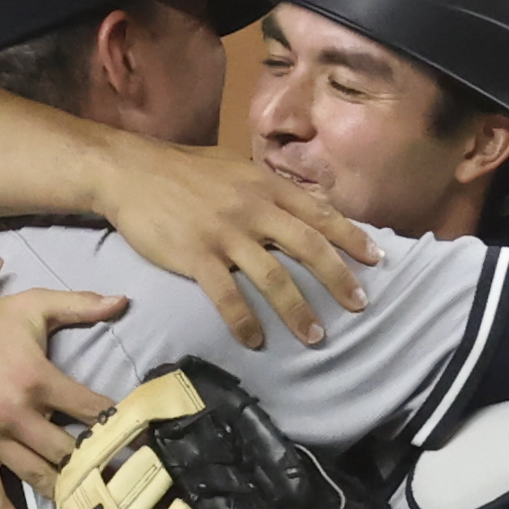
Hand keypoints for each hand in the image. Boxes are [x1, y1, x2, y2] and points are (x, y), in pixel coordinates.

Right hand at [0, 290, 127, 508]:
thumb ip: (80, 304)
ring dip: (68, 494)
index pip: (92, 410)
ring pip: (39, 476)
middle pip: (70, 451)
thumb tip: (123, 301)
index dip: (121, 425)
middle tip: (127, 482)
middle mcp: (17, 414)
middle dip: (101, 466)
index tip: (143, 439)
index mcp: (38, 378)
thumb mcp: (33, 305)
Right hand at [93, 140, 379, 349]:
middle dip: (338, 279)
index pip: (320, 214)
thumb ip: (268, 188)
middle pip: (308, 247)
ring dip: (298, 310)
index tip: (377, 260)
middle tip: (360, 305)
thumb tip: (305, 205)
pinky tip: (256, 340)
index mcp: (265, 185)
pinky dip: (244, 321)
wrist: (131, 172)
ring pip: (273, 278)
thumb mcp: (235, 168)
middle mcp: (253, 208)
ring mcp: (225, 233)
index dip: (352, 238)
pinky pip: (227, 296)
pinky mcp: (195, 256)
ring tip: (315, 336)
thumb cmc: (183, 170)